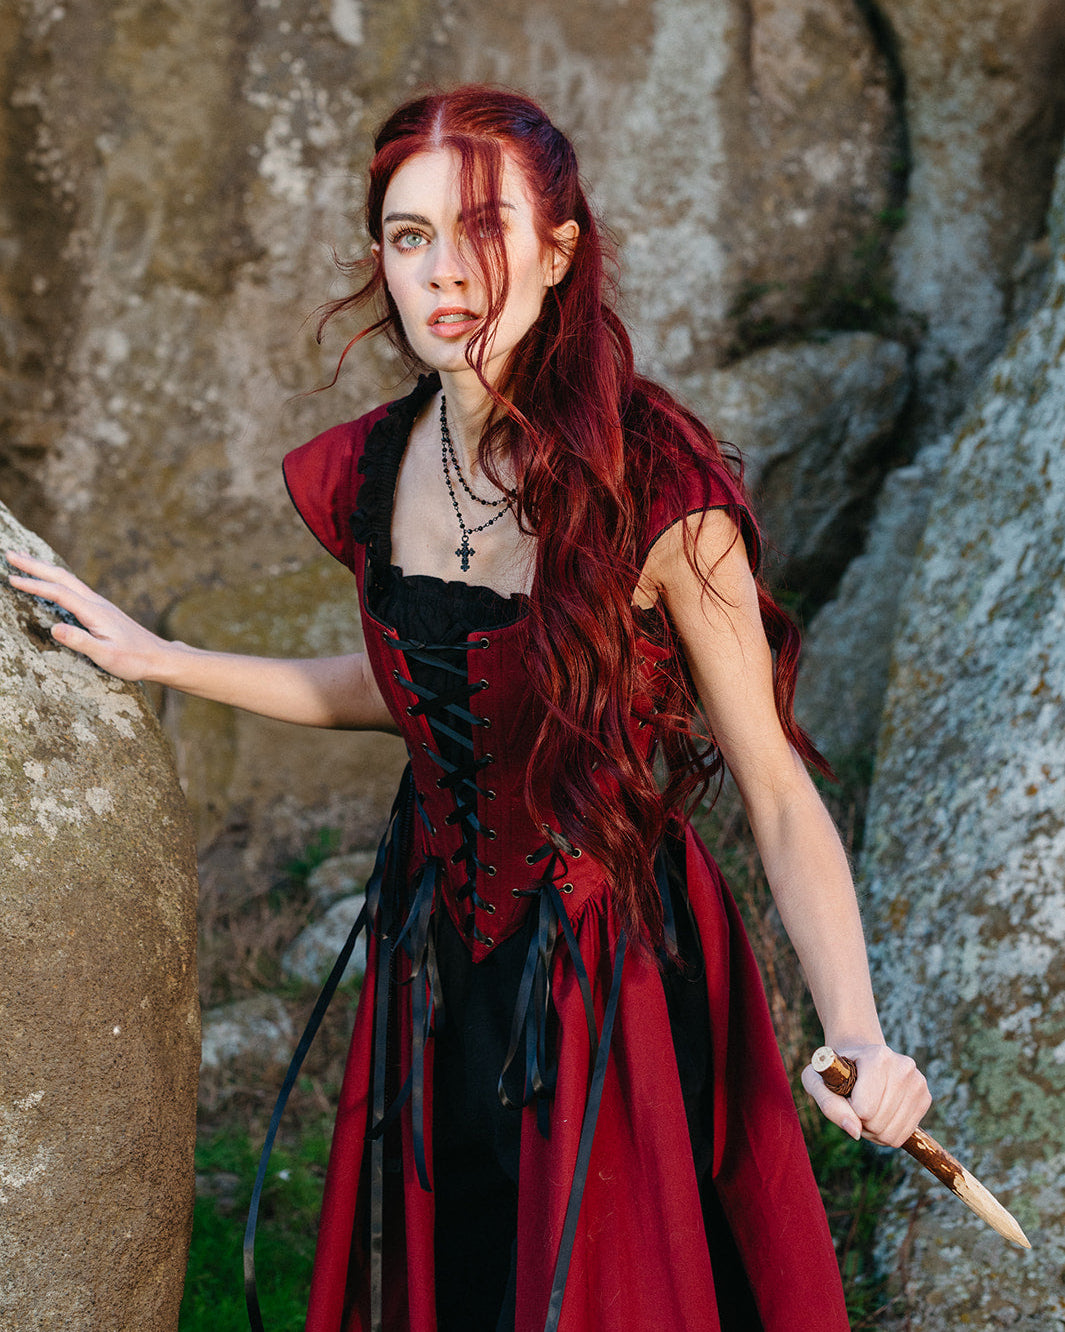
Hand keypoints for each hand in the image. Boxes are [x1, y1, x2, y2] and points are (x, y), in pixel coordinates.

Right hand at [5, 550, 169, 681]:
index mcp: (94, 612)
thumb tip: (54, 628)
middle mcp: (96, 602)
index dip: (34, 585)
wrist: (158, 656)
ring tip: (23, 560)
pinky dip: (56, 577)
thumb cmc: (133, 660)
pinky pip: (74, 586)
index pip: (58, 593)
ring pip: (68, 579)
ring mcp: (99, 604)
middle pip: (61, 577)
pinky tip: (52, 579)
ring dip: (44, 568)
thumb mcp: (106, 656)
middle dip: (34, 565)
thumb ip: (80, 642)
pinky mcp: (101, 609)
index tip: (11, 578)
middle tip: (9, 554)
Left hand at [801, 1042, 931, 1147]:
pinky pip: (903, 1136)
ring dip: (873, 1130)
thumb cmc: (835, 1071)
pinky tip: (880, 1113)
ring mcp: (918, 1082)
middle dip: (860, 1122)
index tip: (845, 1093)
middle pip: (878, 1123)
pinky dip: (887, 1133)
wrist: (860, 1058)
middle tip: (854, 1103)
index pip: (864, 1109)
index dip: (848, 1109)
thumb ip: (829, 1104)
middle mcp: (904, 1066)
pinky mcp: (925, 1097)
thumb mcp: (816, 1080)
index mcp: (878, 1056)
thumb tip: (854, 1130)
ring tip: (866, 1109)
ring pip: (892, 1134)